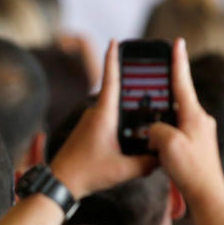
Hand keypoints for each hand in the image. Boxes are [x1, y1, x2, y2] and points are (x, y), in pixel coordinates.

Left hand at [50, 40, 156, 198]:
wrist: (59, 184)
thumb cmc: (88, 174)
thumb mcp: (124, 170)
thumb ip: (148, 162)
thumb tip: (164, 156)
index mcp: (104, 114)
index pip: (111, 80)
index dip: (113, 59)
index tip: (114, 41)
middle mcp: (94, 114)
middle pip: (118, 95)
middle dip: (134, 90)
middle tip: (153, 83)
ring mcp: (88, 123)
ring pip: (113, 111)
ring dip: (127, 112)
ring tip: (147, 115)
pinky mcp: (85, 132)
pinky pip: (106, 122)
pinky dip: (119, 124)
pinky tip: (129, 136)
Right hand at [148, 39, 223, 207]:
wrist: (207, 195)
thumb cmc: (191, 171)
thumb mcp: (168, 145)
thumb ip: (156, 129)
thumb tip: (152, 128)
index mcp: (194, 115)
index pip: (182, 82)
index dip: (178, 61)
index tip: (177, 42)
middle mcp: (200, 120)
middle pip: (176, 100)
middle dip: (161, 96)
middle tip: (151, 90)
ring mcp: (199, 133)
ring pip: (173, 118)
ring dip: (159, 121)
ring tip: (150, 128)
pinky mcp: (196, 145)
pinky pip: (174, 132)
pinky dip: (162, 134)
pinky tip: (155, 144)